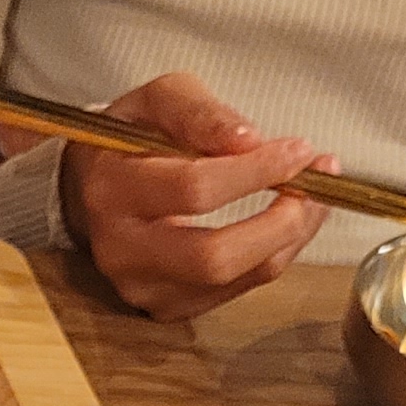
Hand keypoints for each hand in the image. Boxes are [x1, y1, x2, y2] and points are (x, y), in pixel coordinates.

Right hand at [57, 73, 334, 321]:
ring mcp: (140, 285)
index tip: (299, 152)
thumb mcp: (161, 100)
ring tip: (311, 200)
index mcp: (112, 188)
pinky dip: (272, 256)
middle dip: (280, 223)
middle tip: (314, 186)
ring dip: (288, 239)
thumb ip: (202, 113)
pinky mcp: (164, 306)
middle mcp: (120, 247)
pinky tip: (285, 224)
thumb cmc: (132, 138)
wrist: (91, 186)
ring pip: (232, 278)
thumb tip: (250, 142)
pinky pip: (235, 291)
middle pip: (213, 255)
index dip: (257, 172)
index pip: (194, 189)